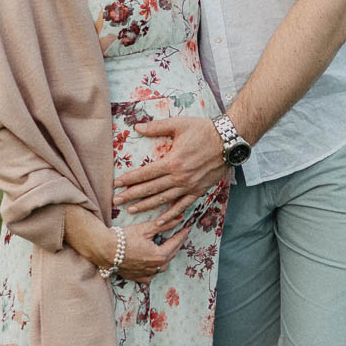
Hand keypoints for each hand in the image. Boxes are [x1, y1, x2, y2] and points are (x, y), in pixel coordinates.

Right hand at [110, 219, 193, 281]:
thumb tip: (179, 218)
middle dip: (176, 245)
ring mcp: (145, 274)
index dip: (182, 235)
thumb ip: (164, 225)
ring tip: (169, 248)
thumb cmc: (123, 238)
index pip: (175, 244)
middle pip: (170, 255)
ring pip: (162, 267)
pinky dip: (154, 269)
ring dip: (167, 257)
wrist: (103, 249)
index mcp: (159, 256)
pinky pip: (150, 276)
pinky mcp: (136, 277)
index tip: (187, 228)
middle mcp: (154, 268)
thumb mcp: (145, 229)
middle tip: (180, 236)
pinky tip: (154, 266)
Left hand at [115, 115, 230, 227]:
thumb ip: (157, 127)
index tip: (117, 184)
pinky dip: (171, 215)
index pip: (145, 173)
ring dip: (146, 206)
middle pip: (150, 189)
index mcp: (172, 162)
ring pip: (163, 199)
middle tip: (116, 201)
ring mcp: (189, 186)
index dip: (130, 179)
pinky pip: (182, 206)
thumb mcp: (179, 124)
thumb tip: (138, 127)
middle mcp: (179, 177)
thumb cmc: (203, 130)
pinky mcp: (198, 191)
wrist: (229, 141)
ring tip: (131, 210)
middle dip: (132, 195)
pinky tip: (160, 221)